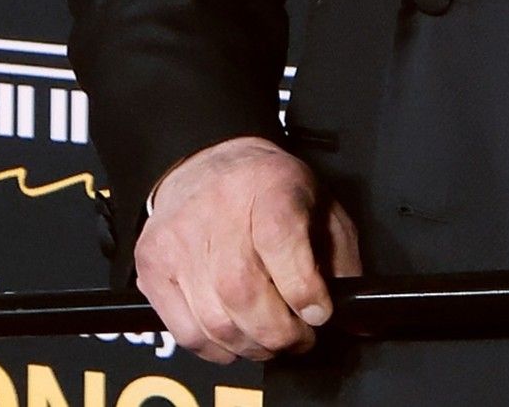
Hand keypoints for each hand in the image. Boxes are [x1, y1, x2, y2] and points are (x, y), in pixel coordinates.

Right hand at [135, 135, 363, 364]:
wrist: (205, 160)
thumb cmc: (268, 187)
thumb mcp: (318, 204)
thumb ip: (340, 259)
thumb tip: (355, 316)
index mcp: (269, 187)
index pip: (280, 241)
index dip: (303, 289)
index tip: (319, 312)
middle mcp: (217, 211)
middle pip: (244, 292)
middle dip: (281, 333)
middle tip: (299, 338)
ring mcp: (178, 241)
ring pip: (215, 320)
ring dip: (252, 346)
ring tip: (271, 340)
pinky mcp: (152, 266)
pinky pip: (184, 331)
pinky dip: (215, 349)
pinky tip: (235, 339)